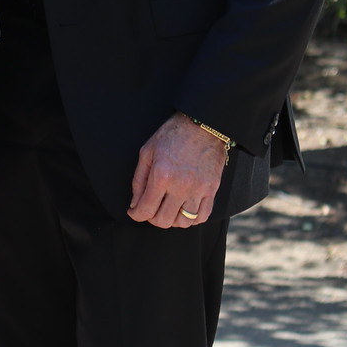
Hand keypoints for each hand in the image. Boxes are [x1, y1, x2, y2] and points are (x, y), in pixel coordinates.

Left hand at [127, 113, 227, 228]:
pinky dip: (191, 218)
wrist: (202, 124)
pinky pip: (202, 216)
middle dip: (152, 218)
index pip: (146, 209)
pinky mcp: (212, 189)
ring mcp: (199, 189)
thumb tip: (135, 204)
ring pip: (183, 222)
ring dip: (172, 219)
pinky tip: (184, 209)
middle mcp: (181, 186)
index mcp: (161, 175)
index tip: (135, 212)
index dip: (136, 215)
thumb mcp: (147, 152)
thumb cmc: (172, 135)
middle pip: (163, 220)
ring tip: (167, 208)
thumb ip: (139, 180)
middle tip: (150, 209)